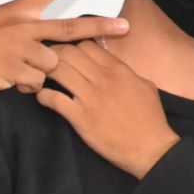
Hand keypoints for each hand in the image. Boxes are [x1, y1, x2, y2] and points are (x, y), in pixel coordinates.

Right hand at [0, 0, 128, 94]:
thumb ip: (22, 32)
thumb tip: (45, 48)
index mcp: (18, 12)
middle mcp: (23, 27)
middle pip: (70, 29)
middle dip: (100, 28)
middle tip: (124, 26)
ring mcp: (21, 49)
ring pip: (52, 65)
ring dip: (39, 72)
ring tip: (14, 68)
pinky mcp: (16, 70)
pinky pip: (36, 83)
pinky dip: (25, 85)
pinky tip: (7, 78)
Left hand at [34, 38, 178, 177]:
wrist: (150, 148)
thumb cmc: (150, 119)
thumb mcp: (145, 86)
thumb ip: (127, 72)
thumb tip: (115, 66)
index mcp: (118, 69)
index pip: (87, 44)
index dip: (72, 46)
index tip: (66, 54)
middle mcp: (103, 79)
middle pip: (68, 53)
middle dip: (53, 55)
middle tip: (47, 64)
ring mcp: (91, 98)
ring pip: (58, 71)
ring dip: (46, 72)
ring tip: (42, 78)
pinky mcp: (81, 118)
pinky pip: (54, 99)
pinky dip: (43, 96)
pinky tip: (43, 98)